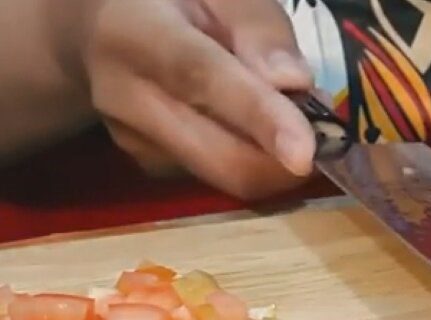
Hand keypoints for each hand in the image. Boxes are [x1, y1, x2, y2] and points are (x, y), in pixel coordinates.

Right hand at [62, 0, 316, 198]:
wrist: (96, 22)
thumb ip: (255, 22)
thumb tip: (293, 81)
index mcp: (133, 31)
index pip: (203, 79)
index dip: (259, 117)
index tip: (305, 154)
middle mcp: (125, 96)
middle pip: (220, 157)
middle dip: (283, 164)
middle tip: (324, 138)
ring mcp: (135, 141)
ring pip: (225, 176)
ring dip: (271, 162)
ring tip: (282, 117)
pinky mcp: (149, 166)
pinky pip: (218, 176)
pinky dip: (251, 160)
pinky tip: (248, 126)